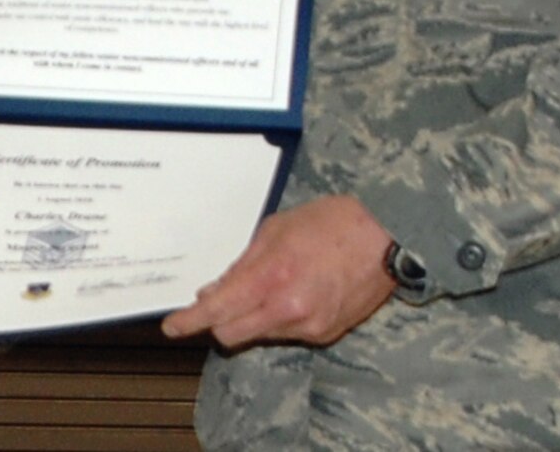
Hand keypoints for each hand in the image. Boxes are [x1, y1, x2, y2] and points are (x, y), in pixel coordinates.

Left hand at [161, 196, 394, 348]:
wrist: (386, 238)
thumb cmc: (332, 223)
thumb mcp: (276, 229)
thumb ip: (242, 265)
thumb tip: (215, 291)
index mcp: (272, 276)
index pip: (218, 310)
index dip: (190, 321)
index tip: (173, 326)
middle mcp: (288, 309)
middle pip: (231, 335)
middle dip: (219, 321)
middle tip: (222, 300)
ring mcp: (308, 326)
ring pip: (259, 335)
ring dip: (253, 318)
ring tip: (274, 284)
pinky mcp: (325, 334)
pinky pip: (286, 334)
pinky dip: (280, 319)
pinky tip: (297, 292)